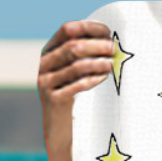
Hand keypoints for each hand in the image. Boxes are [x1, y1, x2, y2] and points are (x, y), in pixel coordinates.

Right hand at [38, 20, 114, 160]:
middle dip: (96, 45)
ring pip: (75, 64)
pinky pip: (75, 85)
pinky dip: (92, 79)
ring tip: (114, 64)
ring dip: (98, 62)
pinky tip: (106, 79)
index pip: (68, 29)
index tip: (110, 31)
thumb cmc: (79, 99)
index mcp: (50, 51)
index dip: (89, 27)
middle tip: (115, 49)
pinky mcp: (53, 99)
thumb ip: (88, 55)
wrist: (63, 133)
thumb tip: (116, 39)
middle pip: (73, 46)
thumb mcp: (78, 73)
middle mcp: (45, 63)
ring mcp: (46, 81)